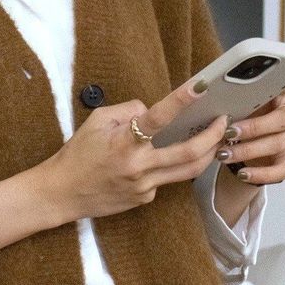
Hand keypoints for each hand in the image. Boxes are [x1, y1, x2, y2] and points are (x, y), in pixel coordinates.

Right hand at [38, 78, 229, 221]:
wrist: (61, 193)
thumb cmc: (77, 155)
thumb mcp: (96, 122)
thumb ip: (127, 111)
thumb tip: (150, 109)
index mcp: (124, 142)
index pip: (159, 116)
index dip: (182, 99)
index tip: (202, 86)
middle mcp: (138, 165)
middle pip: (189, 152)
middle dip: (213, 136)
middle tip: (223, 122)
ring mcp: (144, 185)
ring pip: (187, 171)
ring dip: (207, 155)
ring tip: (215, 142)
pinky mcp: (143, 198)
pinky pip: (164, 180)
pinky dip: (168, 169)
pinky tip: (159, 164)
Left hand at [216, 82, 284, 184]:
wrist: (252, 142)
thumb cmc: (248, 115)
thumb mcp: (244, 101)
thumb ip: (238, 94)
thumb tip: (206, 87)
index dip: (274, 89)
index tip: (251, 94)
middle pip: (283, 118)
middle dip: (254, 126)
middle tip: (229, 132)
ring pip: (278, 144)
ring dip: (249, 150)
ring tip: (224, 154)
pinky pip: (280, 170)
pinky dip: (260, 174)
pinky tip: (242, 174)